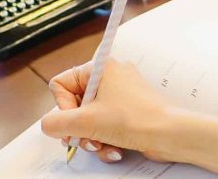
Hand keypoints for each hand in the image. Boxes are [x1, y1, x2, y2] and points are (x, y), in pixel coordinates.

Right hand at [41, 60, 172, 162]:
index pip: (61, 84)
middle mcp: (110, 76)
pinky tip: (114, 149)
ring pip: (89, 118)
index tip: (75, 120)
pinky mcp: (129, 110)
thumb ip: (56, 123)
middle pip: (74, 104)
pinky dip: (106, 139)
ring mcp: (121, 94)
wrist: (169, 134)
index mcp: (100, 67)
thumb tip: (48, 124)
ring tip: (102, 145)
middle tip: (86, 138)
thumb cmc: (135, 119)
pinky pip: (105, 125)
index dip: (62, 107)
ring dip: (91, 137)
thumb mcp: (85, 121)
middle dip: (78, 128)